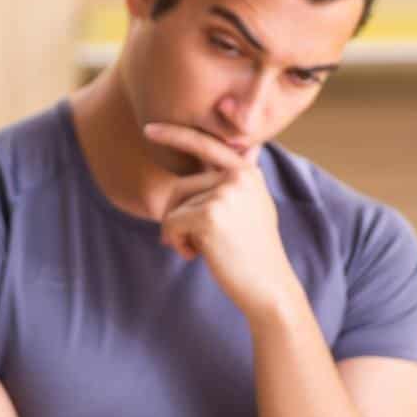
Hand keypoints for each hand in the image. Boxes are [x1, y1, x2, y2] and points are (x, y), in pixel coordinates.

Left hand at [144, 123, 302, 321]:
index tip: (148, 129)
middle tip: (194, 242)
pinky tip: (196, 255)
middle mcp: (237, 177)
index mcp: (247, 172)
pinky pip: (170, 223)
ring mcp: (224, 194)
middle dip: (177, 215)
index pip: (207, 145)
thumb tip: (250, 147)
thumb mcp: (256, 206)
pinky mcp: (209, 216)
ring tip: (201, 250)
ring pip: (174, 207)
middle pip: (181, 186)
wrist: (268, 286)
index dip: (175, 135)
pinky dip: (175, 242)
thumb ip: (243, 179)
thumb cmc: (255, 252)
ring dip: (178, 233)